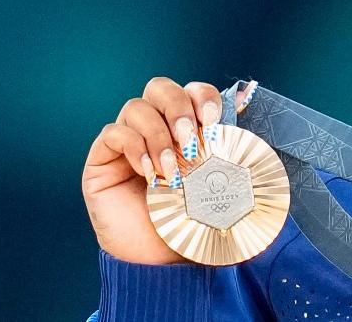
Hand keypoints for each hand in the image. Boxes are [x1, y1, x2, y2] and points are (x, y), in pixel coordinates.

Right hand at [81, 77, 247, 264]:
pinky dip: (134, 147)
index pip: (192, 91)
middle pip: (159, 87)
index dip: (202, 96)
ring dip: (159, 135)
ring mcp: (126, 142)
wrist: (163, 264)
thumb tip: (250, 106)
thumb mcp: (224, 186)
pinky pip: (113, 133)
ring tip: (173, 169)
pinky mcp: (102, 160)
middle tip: (192, 140)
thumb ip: (236, 152)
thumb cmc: (195, 224)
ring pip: (136, 107)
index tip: (215, 120)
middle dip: (179, 107)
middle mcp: (155, 129)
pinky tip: (150, 175)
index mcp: (186, 128)